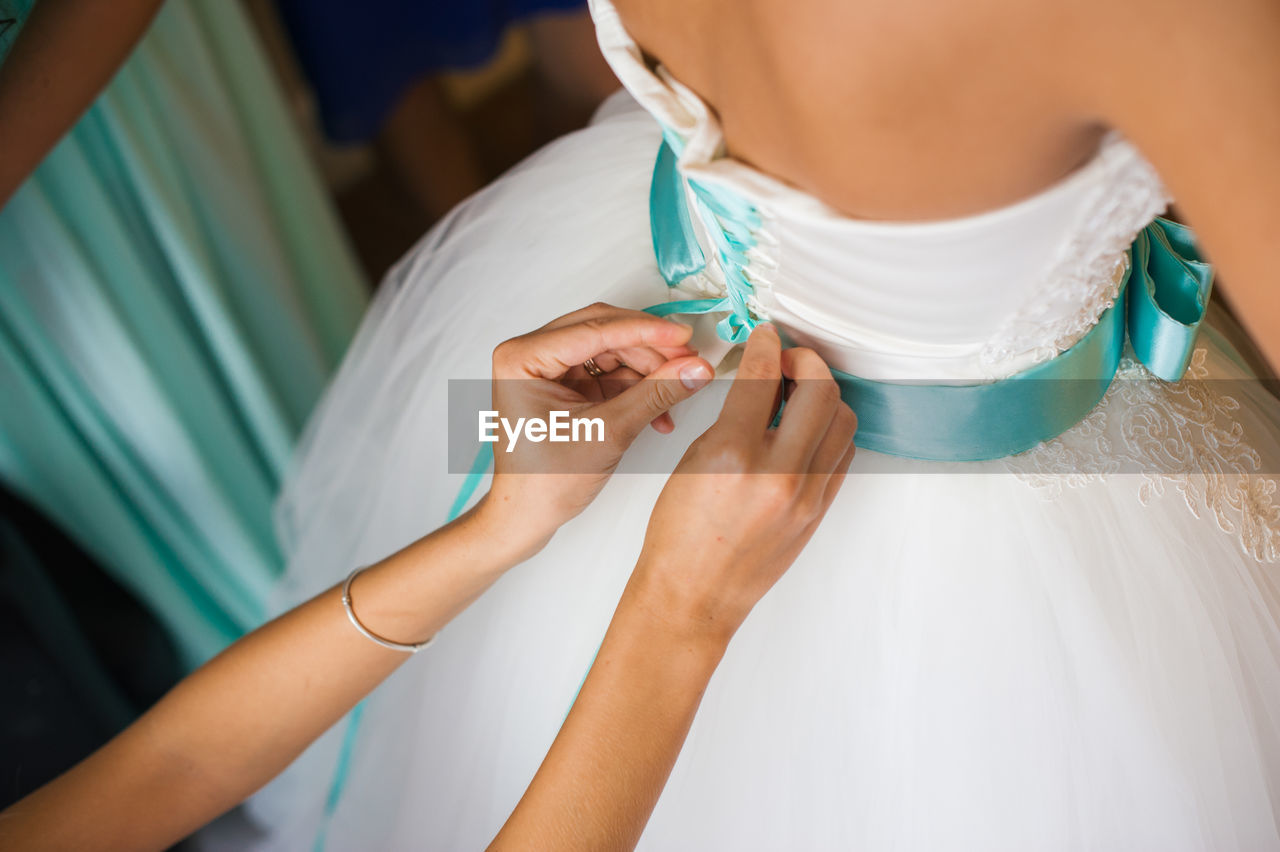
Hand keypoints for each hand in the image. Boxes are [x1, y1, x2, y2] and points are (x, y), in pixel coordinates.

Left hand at [478, 302, 714, 550]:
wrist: (528, 516)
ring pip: (611, 350)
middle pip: (603, 332)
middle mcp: (531, 354)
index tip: (685, 337)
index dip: (646, 331)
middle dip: (649, 349)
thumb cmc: (545, 482)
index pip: (594, 329)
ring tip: (676, 392)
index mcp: (523, 358)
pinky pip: (609, 371)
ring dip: (647, 371)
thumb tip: (697, 368)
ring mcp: (548, 367)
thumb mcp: (608, 433)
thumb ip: (654, 394)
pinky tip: (660, 410)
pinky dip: (636, 387)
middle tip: (689, 362)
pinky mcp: (565, 384)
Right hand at [633, 323, 856, 642]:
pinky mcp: (819, 510)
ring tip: (798, 392)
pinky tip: (805, 426)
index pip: (763, 377)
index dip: (766, 345)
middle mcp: (778, 474)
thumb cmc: (680, 536)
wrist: (694, 594)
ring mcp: (807, 495)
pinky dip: (830, 429)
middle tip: (788, 358)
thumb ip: (733, 417)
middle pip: (821, 390)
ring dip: (825, 394)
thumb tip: (760, 382)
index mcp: (735, 455)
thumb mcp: (694, 461)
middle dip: (807, 361)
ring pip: (843, 420)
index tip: (766, 336)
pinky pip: (842, 453)